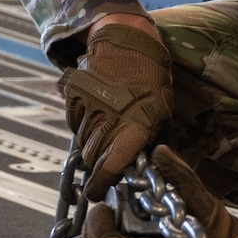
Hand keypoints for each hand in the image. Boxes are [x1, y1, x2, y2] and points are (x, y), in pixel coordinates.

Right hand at [59, 17, 172, 198]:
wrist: (128, 44)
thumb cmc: (152, 81)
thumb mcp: (164, 113)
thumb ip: (155, 142)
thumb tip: (151, 164)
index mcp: (133, 129)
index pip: (109, 168)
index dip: (101, 184)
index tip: (96, 193)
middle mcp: (106, 122)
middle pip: (92, 158)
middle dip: (98, 165)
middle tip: (107, 163)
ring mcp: (86, 109)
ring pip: (82, 141)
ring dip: (92, 143)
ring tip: (107, 130)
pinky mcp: (73, 98)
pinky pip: (73, 122)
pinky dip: (82, 125)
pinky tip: (98, 114)